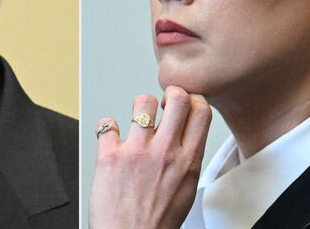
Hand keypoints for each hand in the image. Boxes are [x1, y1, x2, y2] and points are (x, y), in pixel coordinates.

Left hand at [88, 86, 211, 228]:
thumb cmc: (155, 222)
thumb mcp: (185, 189)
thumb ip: (186, 159)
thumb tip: (184, 136)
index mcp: (188, 161)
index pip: (202, 110)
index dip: (193, 100)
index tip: (183, 105)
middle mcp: (164, 152)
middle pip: (178, 97)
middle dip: (170, 93)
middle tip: (162, 105)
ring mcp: (137, 152)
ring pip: (143, 102)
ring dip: (139, 108)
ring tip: (136, 121)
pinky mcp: (109, 156)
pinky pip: (108, 124)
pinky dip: (107, 129)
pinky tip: (111, 139)